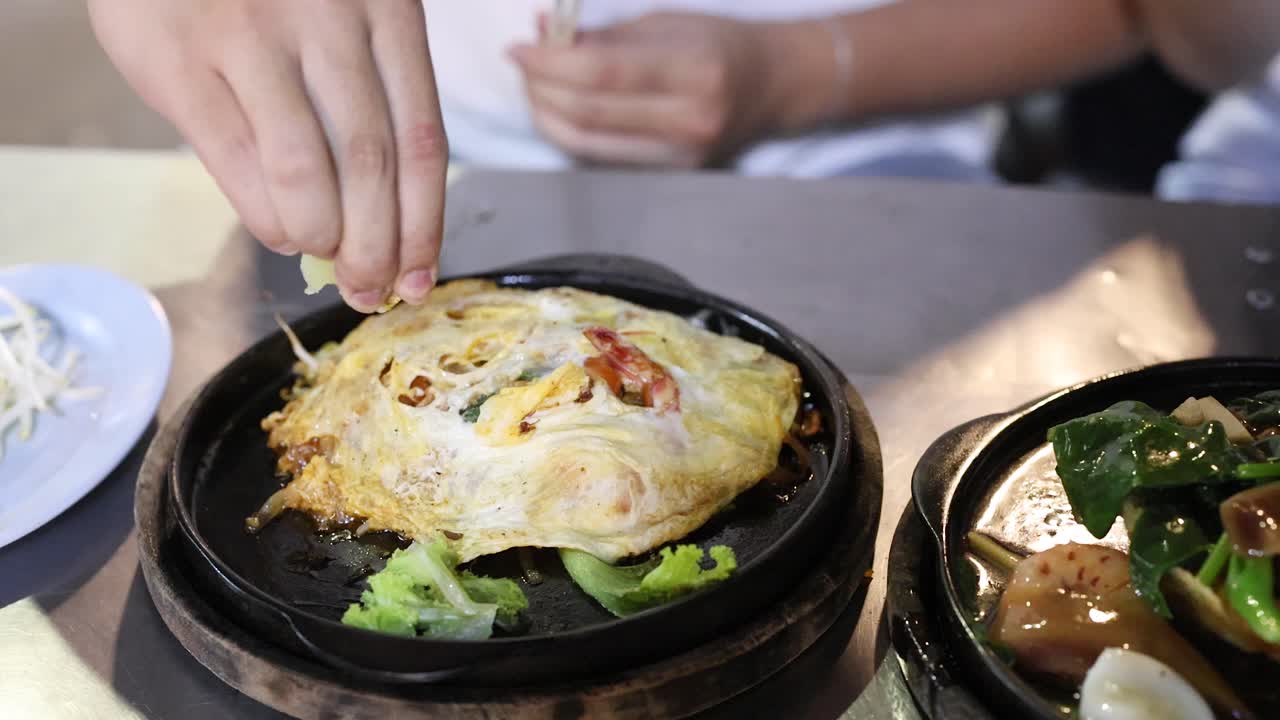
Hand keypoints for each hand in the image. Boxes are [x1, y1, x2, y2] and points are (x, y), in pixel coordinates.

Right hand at [88, 0, 448, 311]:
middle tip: (369, 288)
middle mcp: (328, 18)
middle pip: (373, 163)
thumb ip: (363, 95)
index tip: (421, 276)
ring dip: (323, 234)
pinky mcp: (180, 56)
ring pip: (308, 170)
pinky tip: (279, 232)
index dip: (425, 222)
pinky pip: (235, 158)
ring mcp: (251, 34)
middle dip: (376, 245)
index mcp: (387, 10)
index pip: (424, 139)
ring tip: (324, 255)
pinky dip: (265, 213)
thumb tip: (379, 219)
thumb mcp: (340, 15)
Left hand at [508, 12, 781, 168]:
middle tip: (522, 62)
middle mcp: (689, 121)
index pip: (602, 73)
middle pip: (588, 113)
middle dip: (541, 87)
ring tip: (534, 85)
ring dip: (547, 114)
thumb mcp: (666, 24)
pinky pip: (601, 157)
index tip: (520, 48)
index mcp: (694, 72)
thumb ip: (604, 36)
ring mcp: (679, 156)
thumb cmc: (718, 45)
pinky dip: (570, 133)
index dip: (550, 61)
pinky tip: (559, 108)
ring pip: (586, 144)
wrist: (770, 87)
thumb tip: (543, 34)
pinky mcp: (670, 176)